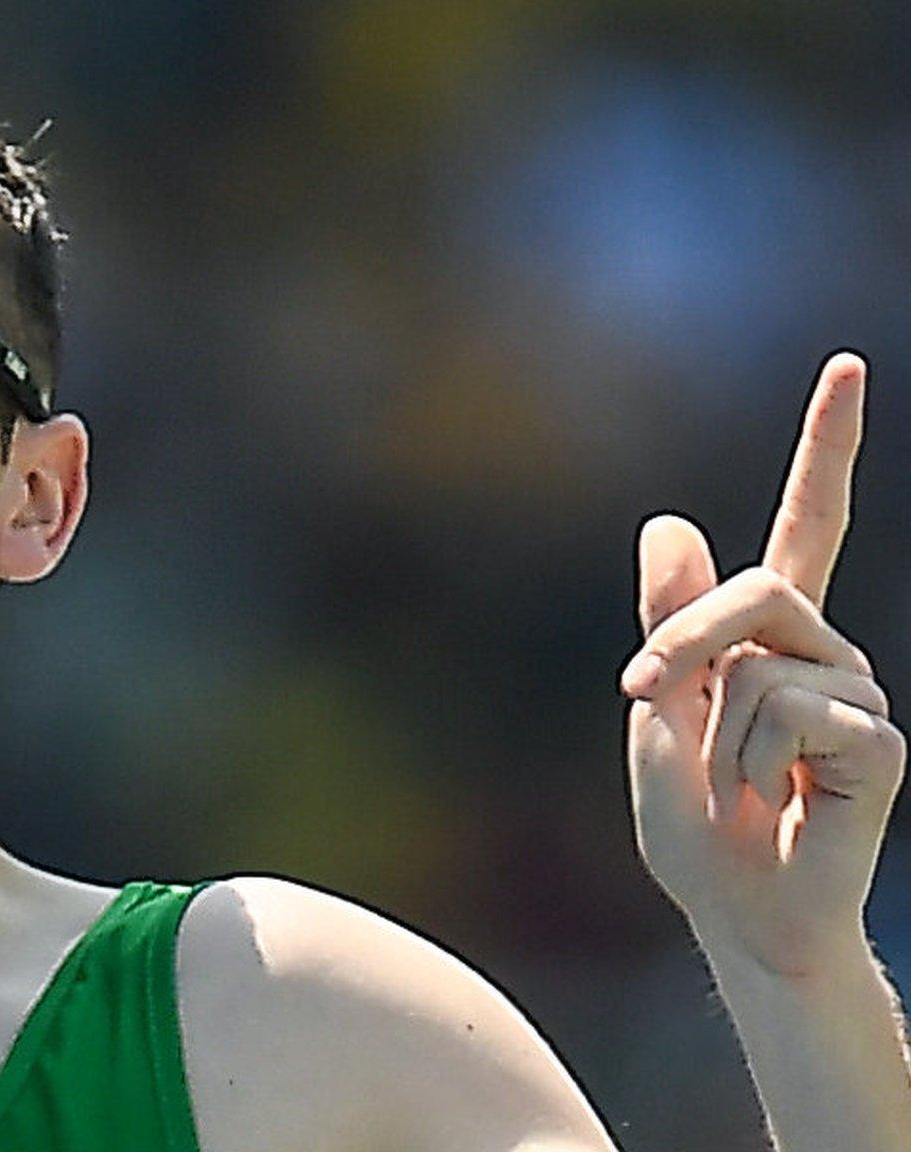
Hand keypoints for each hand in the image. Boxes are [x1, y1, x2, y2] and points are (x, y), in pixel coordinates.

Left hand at [623, 352, 904, 975]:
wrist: (734, 911)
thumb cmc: (693, 823)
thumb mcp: (657, 710)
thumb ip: (669, 621)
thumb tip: (668, 519)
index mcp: (767, 636)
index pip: (809, 524)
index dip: (829, 447)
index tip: (847, 364)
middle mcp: (823, 652)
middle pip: (755, 589)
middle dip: (683, 643)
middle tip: (647, 699)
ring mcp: (859, 693)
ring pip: (759, 665)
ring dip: (715, 733)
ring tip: (739, 785)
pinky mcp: (881, 741)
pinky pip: (790, 716)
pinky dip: (751, 766)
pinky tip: (780, 803)